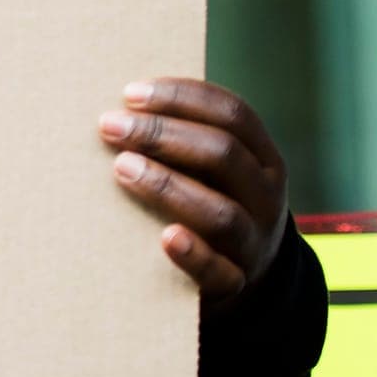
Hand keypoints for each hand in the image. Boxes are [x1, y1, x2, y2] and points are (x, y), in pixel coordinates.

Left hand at [99, 78, 288, 309]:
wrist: (245, 279)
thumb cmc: (211, 203)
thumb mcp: (212, 170)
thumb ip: (182, 141)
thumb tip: (119, 105)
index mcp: (263, 158)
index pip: (233, 115)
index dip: (183, 98)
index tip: (130, 93)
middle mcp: (266, 196)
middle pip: (223, 155)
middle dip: (163, 134)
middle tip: (111, 126)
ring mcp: (253, 241)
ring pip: (220, 212)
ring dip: (167, 185)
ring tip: (122, 168)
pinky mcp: (234, 283)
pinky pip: (219, 272)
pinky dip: (193, 255)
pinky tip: (165, 237)